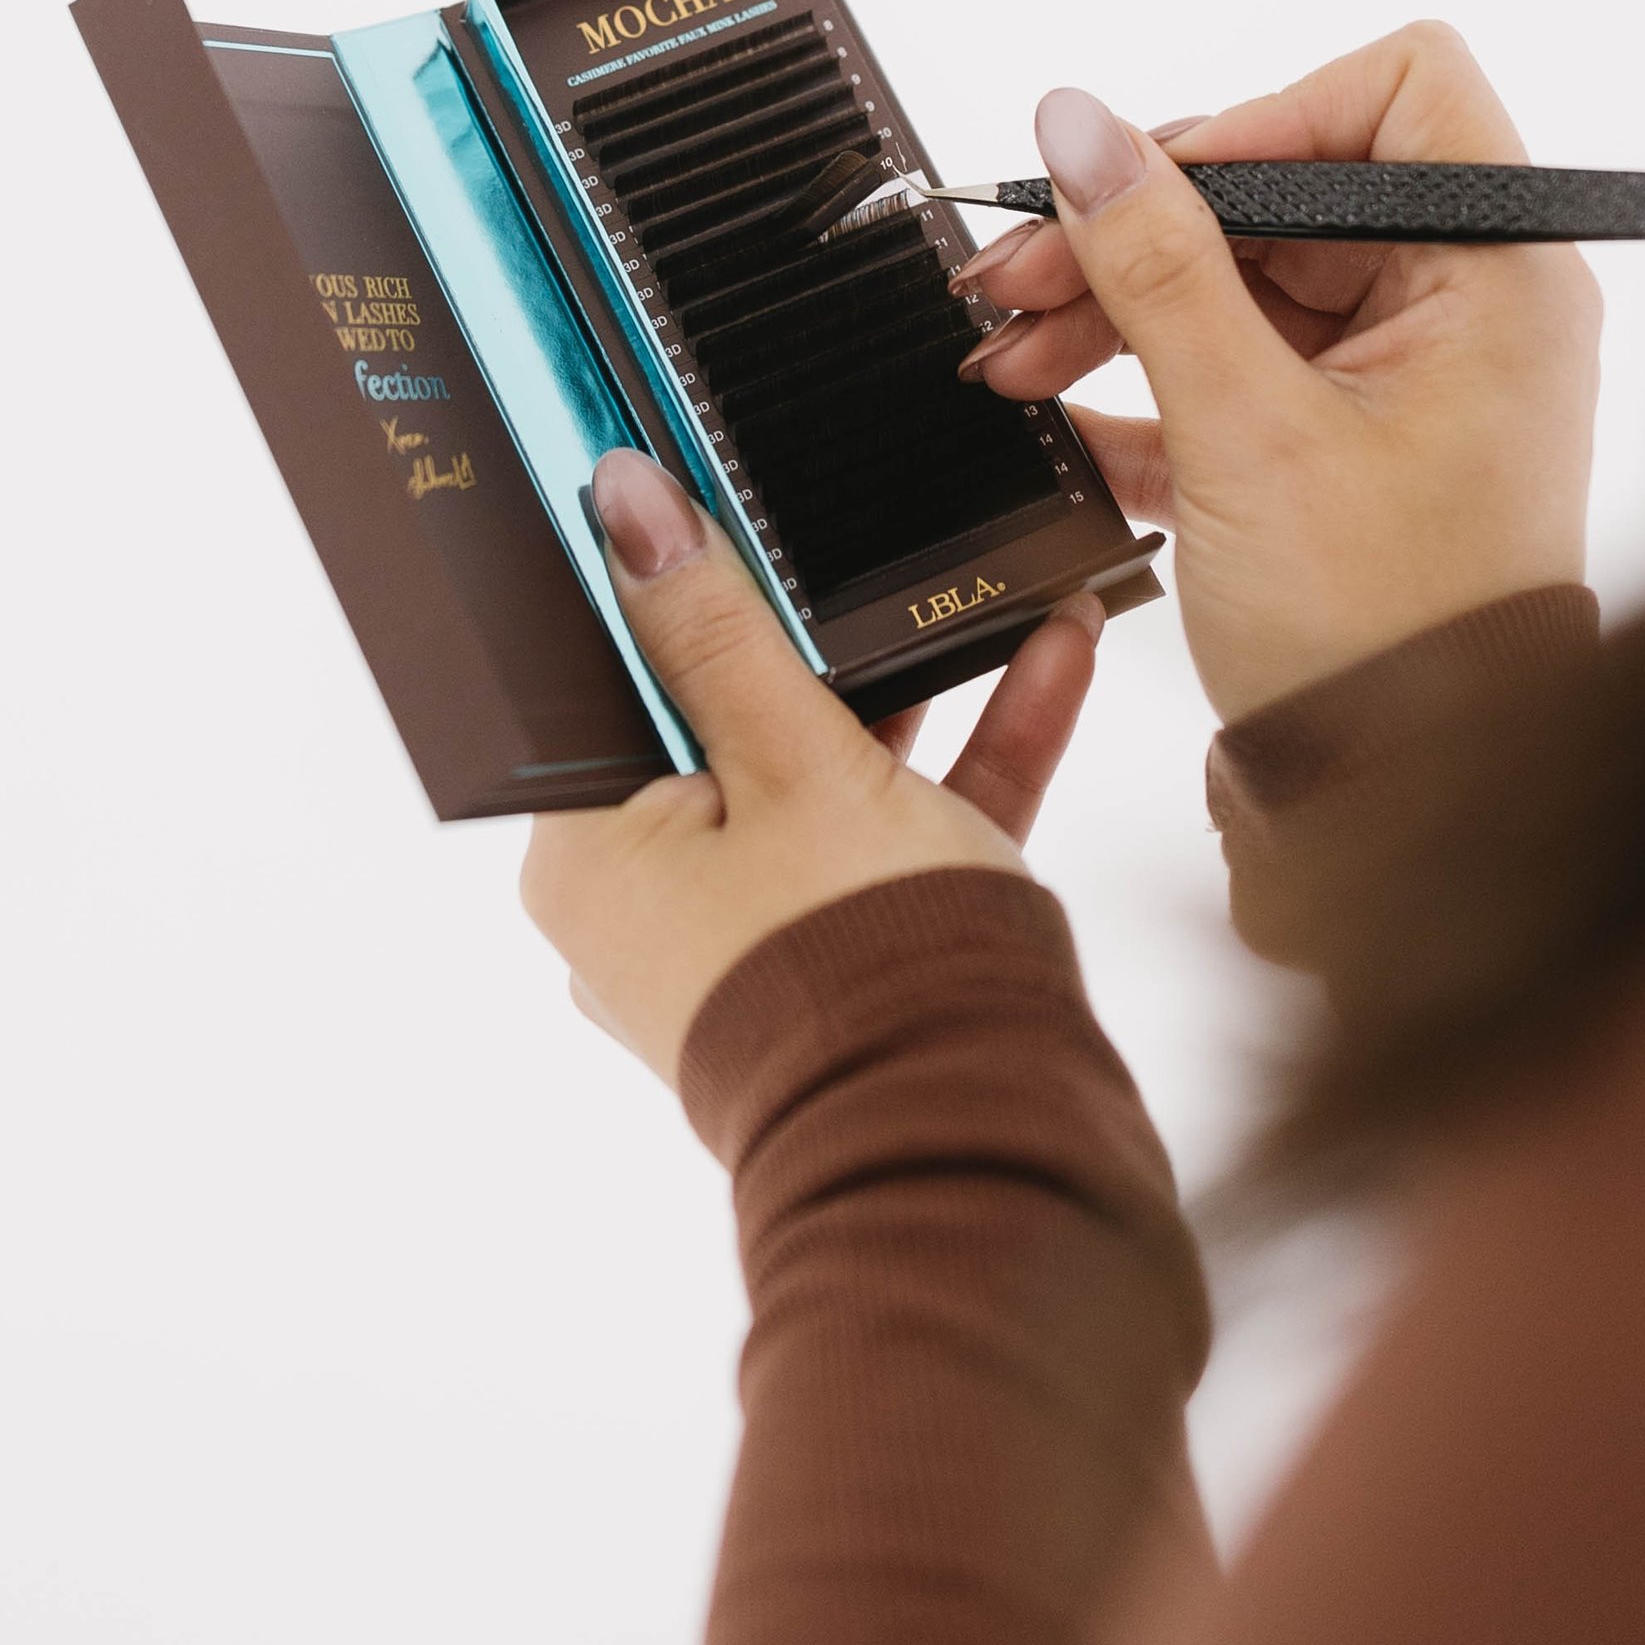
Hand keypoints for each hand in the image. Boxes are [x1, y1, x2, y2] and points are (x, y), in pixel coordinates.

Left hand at [520, 446, 1103, 1081]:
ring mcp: (766, 937)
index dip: (679, 598)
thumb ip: (717, 626)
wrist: (974, 1138)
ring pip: (835, 778)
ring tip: (972, 580)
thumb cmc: (853, 964)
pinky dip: (967, 758)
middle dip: (818, 643)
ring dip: (918, 689)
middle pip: (732, 731)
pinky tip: (1050, 654)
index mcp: (595, 860)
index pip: (619, 694)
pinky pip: (905, 834)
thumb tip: (627, 506)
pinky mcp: (864, 961)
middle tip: (854, 538)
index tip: (727, 514)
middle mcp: (661, 907)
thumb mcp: (791, 756)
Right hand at [953, 24, 1600, 721]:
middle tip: (1015, 275)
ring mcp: (1406, 376)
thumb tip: (1080, 126)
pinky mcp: (1347, 442)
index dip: (1263, 119)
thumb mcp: (1245, 434)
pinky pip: (1237, 363)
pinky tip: (1059, 415)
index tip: (1152, 187)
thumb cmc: (1377, 639)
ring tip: (1007, 356)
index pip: (1397, 92)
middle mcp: (1468, 308)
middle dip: (1140, 230)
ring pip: (1241, 280)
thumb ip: (1156, 267)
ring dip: (1117, 306)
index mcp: (1497, 278)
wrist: (1397, 808)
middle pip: (1286, 192)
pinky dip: (1149, 381)